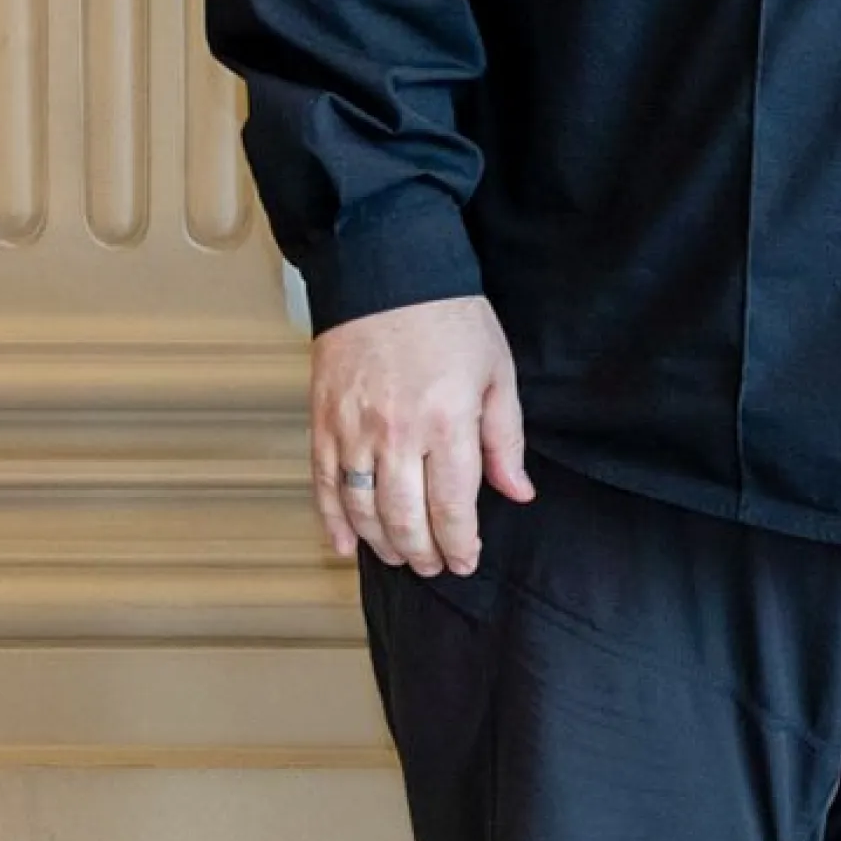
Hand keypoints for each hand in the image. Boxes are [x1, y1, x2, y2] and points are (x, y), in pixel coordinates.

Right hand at [309, 295, 536, 577]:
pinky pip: (323, 485)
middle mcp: (397, 433)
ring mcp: (353, 430)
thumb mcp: (497, 373)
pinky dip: (333, 522)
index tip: (467, 560)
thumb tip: (517, 493)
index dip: (460, 543)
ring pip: (362, 510)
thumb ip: (505, 440)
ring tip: (402, 557)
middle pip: (405, 517)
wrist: (387, 274)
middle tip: (436, 566)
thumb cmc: (451, 319)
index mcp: (447, 421)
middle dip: (424, 553)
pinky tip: (348, 545)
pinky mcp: (322, 421)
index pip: (452, 506)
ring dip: (383, 544)